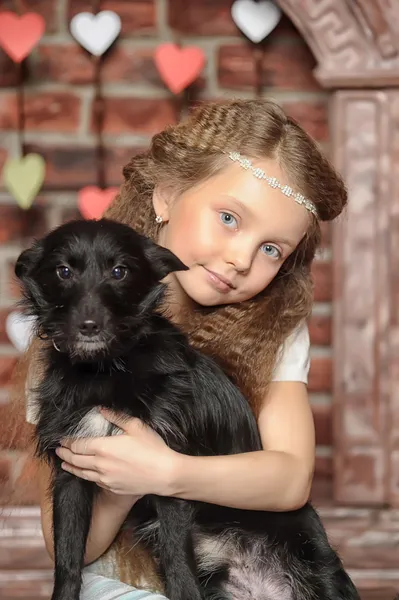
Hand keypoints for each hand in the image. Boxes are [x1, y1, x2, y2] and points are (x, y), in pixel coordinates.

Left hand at [55, 409, 179, 496]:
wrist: (164, 474)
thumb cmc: (153, 449)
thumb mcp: (136, 427)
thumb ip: (117, 417)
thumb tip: (101, 409)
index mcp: (104, 448)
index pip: (78, 445)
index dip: (68, 442)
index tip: (62, 439)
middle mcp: (100, 465)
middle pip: (76, 459)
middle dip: (65, 453)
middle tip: (58, 450)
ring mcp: (105, 478)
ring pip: (82, 472)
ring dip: (71, 466)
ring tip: (64, 463)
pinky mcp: (111, 488)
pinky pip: (93, 481)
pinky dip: (84, 475)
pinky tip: (84, 473)